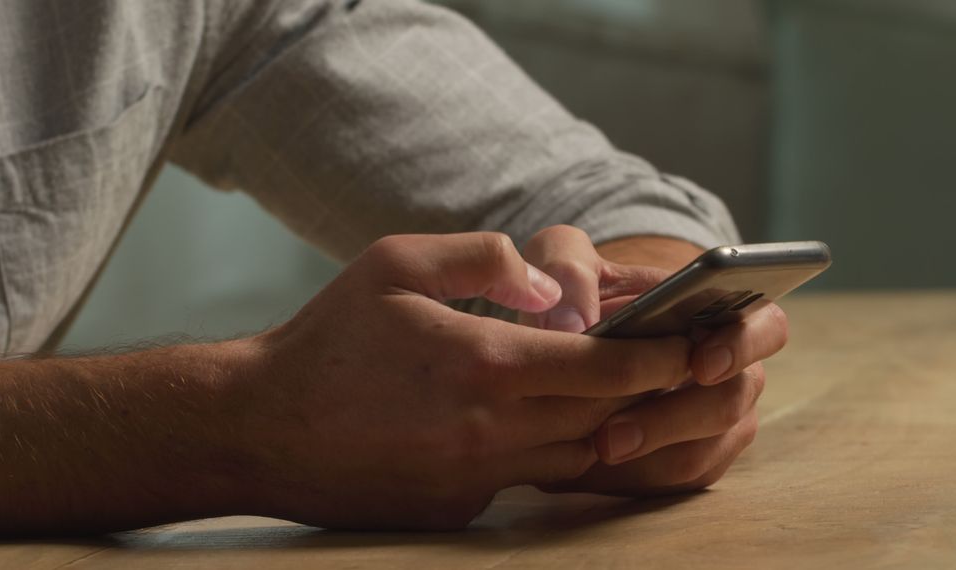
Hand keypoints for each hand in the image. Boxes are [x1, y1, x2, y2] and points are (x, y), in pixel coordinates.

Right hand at [240, 232, 692, 528]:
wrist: (260, 428)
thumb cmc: (327, 339)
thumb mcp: (395, 263)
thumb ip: (484, 259)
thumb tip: (554, 288)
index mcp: (484, 363)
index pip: (605, 366)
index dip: (659, 356)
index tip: (695, 344)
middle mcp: (490, 430)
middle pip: (604, 415)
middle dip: (651, 392)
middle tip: (684, 366)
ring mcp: (475, 478)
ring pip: (574, 454)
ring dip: (606, 424)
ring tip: (626, 392)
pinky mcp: (457, 508)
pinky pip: (524, 478)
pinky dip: (546, 450)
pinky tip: (539, 423)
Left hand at [521, 226, 786, 495]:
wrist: (570, 338)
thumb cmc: (584, 288)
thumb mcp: (564, 257)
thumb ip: (568, 272)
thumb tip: (573, 322)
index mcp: (724, 310)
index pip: (766, 325)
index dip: (741, 346)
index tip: (700, 364)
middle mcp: (734, 370)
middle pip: (732, 401)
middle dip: (674, 418)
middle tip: (617, 431)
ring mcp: (716, 421)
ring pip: (703, 451)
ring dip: (651, 453)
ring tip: (599, 447)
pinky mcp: (691, 460)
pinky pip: (677, 480)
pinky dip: (636, 476)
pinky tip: (594, 466)